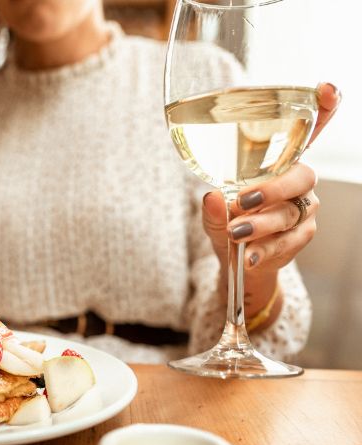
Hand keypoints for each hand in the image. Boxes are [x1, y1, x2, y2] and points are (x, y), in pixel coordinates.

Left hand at [201, 82, 340, 315]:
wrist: (241, 260)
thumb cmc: (230, 222)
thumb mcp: (214, 213)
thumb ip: (212, 206)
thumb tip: (213, 197)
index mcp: (278, 163)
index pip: (307, 132)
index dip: (322, 109)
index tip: (326, 89)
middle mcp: (297, 181)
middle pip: (302, 176)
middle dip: (273, 188)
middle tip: (243, 201)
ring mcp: (303, 208)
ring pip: (291, 211)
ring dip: (261, 224)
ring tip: (235, 233)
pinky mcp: (302, 235)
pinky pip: (289, 239)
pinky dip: (266, 247)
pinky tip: (249, 254)